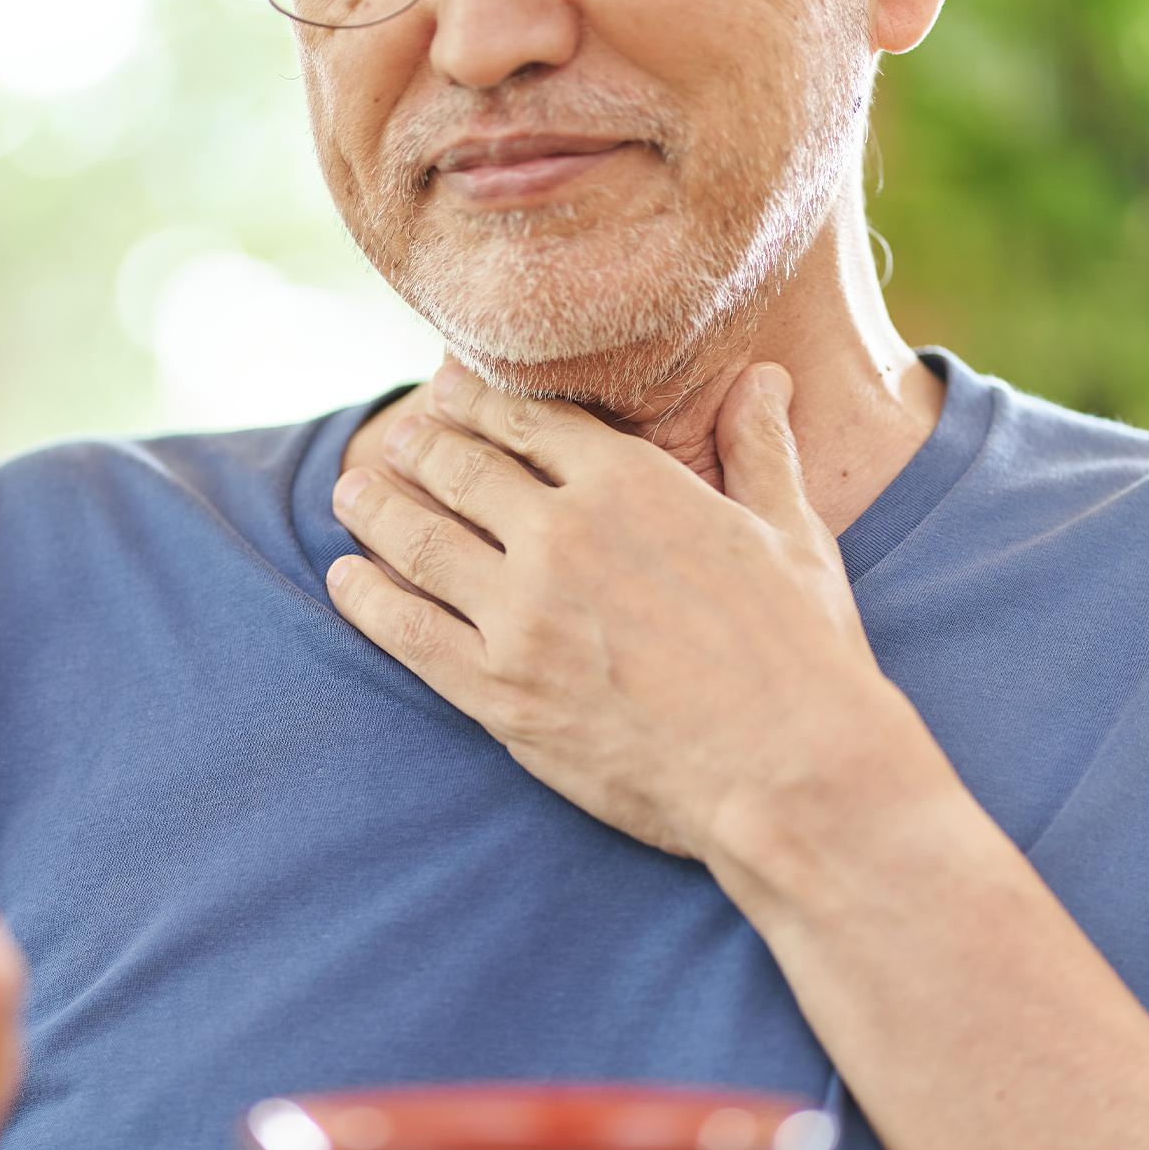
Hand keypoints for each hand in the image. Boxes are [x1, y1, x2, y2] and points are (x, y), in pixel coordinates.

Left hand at [329, 360, 927, 885]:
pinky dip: (367, 598)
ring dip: (377, 508)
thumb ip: (760, 449)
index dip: (479, 402)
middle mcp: (562, 536)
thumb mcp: (791, 534)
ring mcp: (521, 616)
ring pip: (419, 540)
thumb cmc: (803, 654)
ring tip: (353, 491)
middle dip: (422, 446)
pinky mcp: (499, 693)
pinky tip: (345, 579)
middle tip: (398, 440)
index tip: (450, 393)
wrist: (789, 773)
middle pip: (461, 470)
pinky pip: (407, 632)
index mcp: (631, 484)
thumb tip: (765, 377)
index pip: (528, 421)